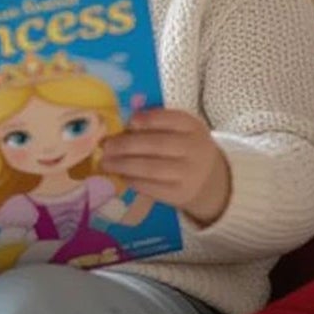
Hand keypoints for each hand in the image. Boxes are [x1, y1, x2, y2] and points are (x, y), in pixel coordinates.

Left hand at [99, 109, 230, 226]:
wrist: (208, 181)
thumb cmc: (184, 149)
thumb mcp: (180, 131)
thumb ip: (156, 124)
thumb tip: (121, 124)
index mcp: (193, 127)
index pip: (171, 119)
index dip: (148, 119)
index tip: (129, 121)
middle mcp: (194, 149)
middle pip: (156, 144)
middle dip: (126, 145)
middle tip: (106, 146)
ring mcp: (189, 174)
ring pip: (151, 168)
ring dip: (123, 165)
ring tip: (106, 162)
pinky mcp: (180, 194)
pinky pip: (151, 187)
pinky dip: (132, 180)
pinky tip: (121, 175)